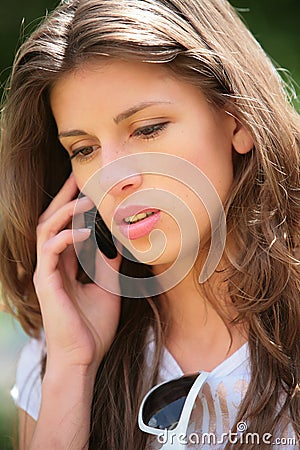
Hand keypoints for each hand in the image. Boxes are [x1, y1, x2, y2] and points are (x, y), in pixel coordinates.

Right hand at [33, 173, 121, 375]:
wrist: (84, 358)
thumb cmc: (94, 326)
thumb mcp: (108, 287)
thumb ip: (109, 263)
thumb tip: (120, 241)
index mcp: (66, 265)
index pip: (67, 227)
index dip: (75, 206)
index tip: (88, 186)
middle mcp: (53, 264)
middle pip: (52, 220)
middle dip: (63, 198)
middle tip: (77, 177)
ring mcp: (47, 272)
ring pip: (47, 229)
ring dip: (66, 212)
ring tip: (86, 200)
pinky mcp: (45, 282)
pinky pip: (50, 251)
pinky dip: (66, 237)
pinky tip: (84, 232)